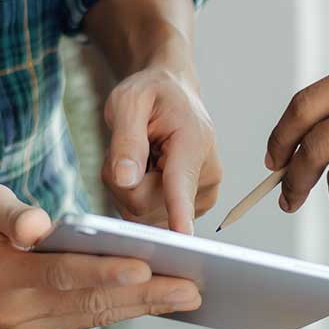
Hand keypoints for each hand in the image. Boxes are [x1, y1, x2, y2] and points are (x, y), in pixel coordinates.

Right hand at [0, 183, 201, 328]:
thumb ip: (10, 213)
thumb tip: (37, 227)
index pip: (63, 275)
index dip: (105, 272)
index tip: (146, 268)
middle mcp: (13, 312)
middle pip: (89, 303)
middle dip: (145, 296)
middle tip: (192, 289)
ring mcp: (23, 327)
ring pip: (93, 316)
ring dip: (141, 307)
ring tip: (186, 296)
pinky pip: (84, 318)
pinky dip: (121, 308)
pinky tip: (155, 299)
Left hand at [102, 65, 221, 233]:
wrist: (173, 95)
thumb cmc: (152, 93)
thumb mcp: (129, 101)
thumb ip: (126, 140)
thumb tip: (125, 178)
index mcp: (194, 143)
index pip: (181, 182)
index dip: (179, 210)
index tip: (183, 235)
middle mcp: (206, 176)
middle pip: (143, 204)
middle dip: (122, 181)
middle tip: (127, 149)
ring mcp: (200, 198)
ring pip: (140, 214)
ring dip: (126, 189)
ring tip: (139, 156)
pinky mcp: (189, 211)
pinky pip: (145, 217)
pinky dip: (134, 196)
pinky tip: (146, 172)